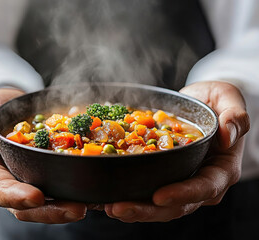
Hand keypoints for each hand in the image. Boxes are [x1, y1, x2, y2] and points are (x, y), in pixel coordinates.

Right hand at [0, 88, 86, 223]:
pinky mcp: (51, 173)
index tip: (36, 196)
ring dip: (69, 206)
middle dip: (52, 211)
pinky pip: (64, 184)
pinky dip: (79, 189)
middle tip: (77, 209)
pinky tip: (97, 189)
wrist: (18, 108)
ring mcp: (33, 180)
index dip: (15, 196)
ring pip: (49, 202)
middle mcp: (11, 182)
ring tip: (90, 204)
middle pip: (28, 206)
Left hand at [105, 81, 249, 222]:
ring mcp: (182, 181)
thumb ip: (234, 118)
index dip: (182, 194)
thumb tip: (227, 137)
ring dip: (135, 208)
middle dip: (148, 209)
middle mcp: (201, 181)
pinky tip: (110, 197)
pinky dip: (131, 196)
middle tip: (119, 207)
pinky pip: (149, 190)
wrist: (201, 103)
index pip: (204, 188)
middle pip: (177, 205)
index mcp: (221, 169)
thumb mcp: (229, 100)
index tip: (158, 196)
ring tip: (110, 207)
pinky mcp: (166, 176)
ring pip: (160, 205)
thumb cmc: (217, 101)